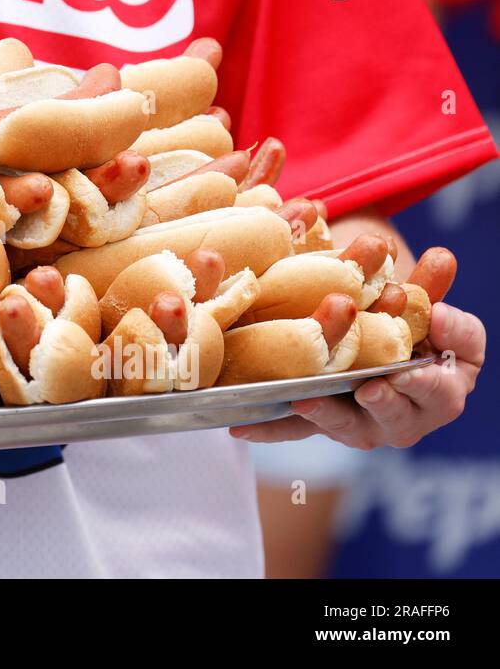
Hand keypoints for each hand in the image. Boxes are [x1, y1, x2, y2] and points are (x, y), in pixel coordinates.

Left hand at [230, 301, 484, 448]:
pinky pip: (294, 430)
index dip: (433, 375)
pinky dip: (269, 428)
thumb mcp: (422, 305)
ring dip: (327, 414)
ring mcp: (363, 425)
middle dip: (387, 401)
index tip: (423, 343)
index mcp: (441, 388)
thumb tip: (441, 257)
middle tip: (369, 388)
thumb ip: (432, 286)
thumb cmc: (405, 323)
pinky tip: (242, 427)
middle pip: (401, 416)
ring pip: (348, 427)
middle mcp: (406, 415)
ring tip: (306, 400)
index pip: (445, 386)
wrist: (371, 342)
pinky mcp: (322, 424)